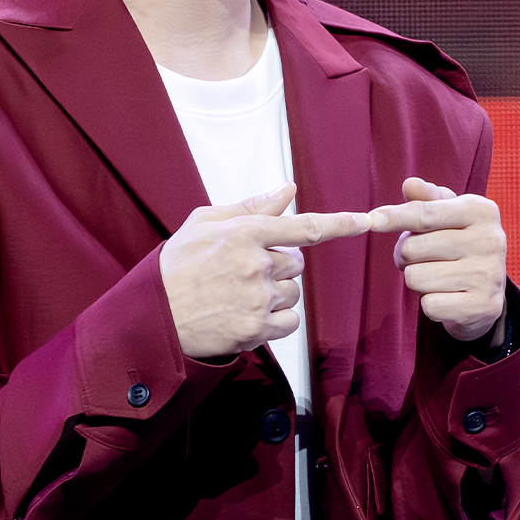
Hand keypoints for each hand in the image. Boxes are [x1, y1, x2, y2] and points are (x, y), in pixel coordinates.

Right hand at [160, 184, 370, 360]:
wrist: (153, 317)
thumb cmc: (175, 267)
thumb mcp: (204, 223)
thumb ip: (250, 207)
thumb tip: (287, 189)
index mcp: (245, 234)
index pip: (305, 227)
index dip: (340, 224)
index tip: (366, 221)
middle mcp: (256, 265)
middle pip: (296, 263)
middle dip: (277, 266)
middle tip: (242, 273)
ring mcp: (258, 299)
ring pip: (293, 293)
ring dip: (275, 294)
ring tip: (238, 296)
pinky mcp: (257, 330)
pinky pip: (290, 321)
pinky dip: (277, 320)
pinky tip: (248, 315)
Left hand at [370, 176, 507, 344]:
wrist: (489, 290)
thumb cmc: (459, 244)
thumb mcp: (448, 215)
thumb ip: (426, 200)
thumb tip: (410, 185)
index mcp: (481, 211)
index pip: (425, 213)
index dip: (394, 217)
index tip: (372, 220)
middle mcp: (490, 241)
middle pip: (412, 248)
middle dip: (405, 255)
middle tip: (421, 257)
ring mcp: (488, 275)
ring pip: (416, 278)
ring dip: (418, 280)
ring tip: (436, 276)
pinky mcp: (482, 306)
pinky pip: (430, 305)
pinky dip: (431, 303)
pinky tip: (447, 296)